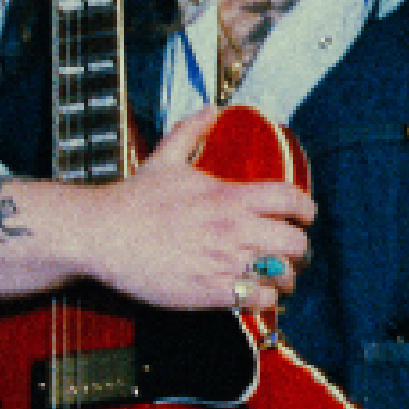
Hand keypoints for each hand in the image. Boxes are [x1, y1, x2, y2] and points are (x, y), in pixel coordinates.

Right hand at [74, 111, 315, 310]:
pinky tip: (256, 295)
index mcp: (231, 197)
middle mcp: (235, 230)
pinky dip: (264, 299)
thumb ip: (192, 132)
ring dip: (284, 278)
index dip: (306, 209)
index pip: (290, 199)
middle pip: (296, 242)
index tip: (305, 216)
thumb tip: (212, 108)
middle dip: (298, 249)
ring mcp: (225, 262)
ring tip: (277, 279)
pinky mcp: (211, 292)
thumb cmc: (135, 198)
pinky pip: (258, 299)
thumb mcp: (165, 158)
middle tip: (291, 253)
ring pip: (282, 275)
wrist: (102, 235)